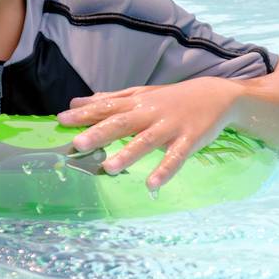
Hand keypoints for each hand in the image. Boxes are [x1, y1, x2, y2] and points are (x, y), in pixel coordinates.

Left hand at [56, 77, 242, 191]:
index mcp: (137, 102)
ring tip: (108, 168)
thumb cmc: (171, 98)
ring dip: (128, 154)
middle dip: (100, 132)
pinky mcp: (189, 140)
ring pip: (147, 141)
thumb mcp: (140, 94)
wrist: (216, 95)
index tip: (62, 120)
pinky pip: (176, 157)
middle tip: (78, 144)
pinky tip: (152, 184)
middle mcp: (151, 113)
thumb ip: (109, 100)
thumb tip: (76, 102)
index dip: (85, 114)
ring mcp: (170, 127)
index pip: (108, 107)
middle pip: (123, 122)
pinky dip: (164, 170)